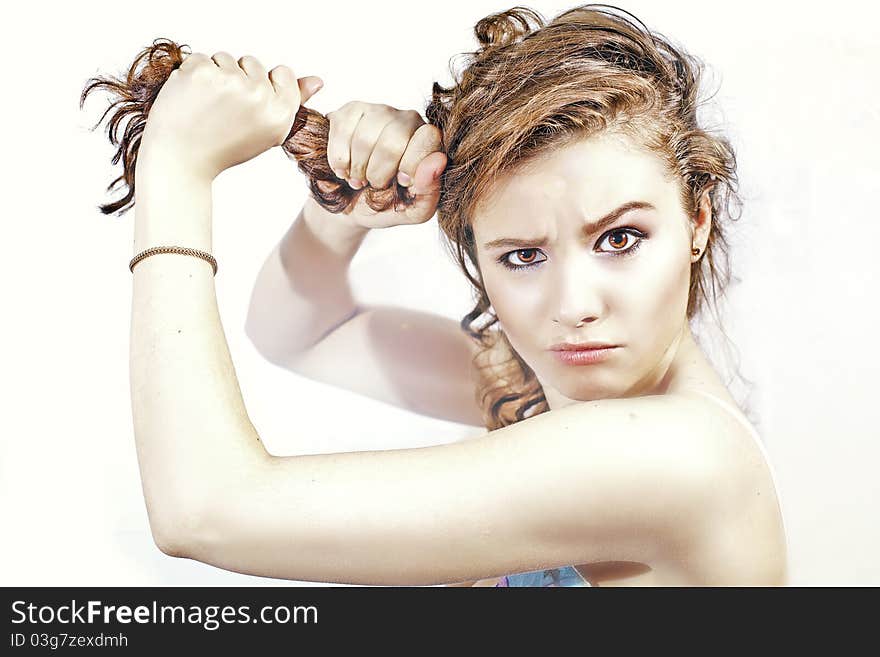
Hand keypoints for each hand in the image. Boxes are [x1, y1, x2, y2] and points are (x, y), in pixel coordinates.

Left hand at [139, 51, 323, 181]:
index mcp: (281, 113)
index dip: (265, 85)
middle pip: (253, 63)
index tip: (248, 106)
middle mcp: (260, 97)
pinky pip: (202, 57)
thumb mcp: (267, 130)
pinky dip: (193, 75)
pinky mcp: (202, 72)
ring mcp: (230, 82)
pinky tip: (191, 99)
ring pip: (226, 58)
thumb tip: (318, 81)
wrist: (182, 160)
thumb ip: (292, 101)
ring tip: (207, 106)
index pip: (283, 73)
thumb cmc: (225, 146)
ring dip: (215, 76)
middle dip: (238, 79)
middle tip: (225, 111)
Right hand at [326, 101, 446, 227]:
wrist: (352, 206)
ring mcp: (378, 111)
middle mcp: (407, 119)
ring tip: (359, 179)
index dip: (411, 164)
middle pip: (393, 141)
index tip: (402, 182)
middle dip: (379, 173)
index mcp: (430, 141)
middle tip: (375, 185)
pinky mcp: (350, 112)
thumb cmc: (388, 206)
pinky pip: (342, 132)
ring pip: (365, 138)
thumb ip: (431, 191)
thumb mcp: (414, 211)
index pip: (428, 136)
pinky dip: (340, 160)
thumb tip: (438, 160)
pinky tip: (344, 169)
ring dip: (357, 169)